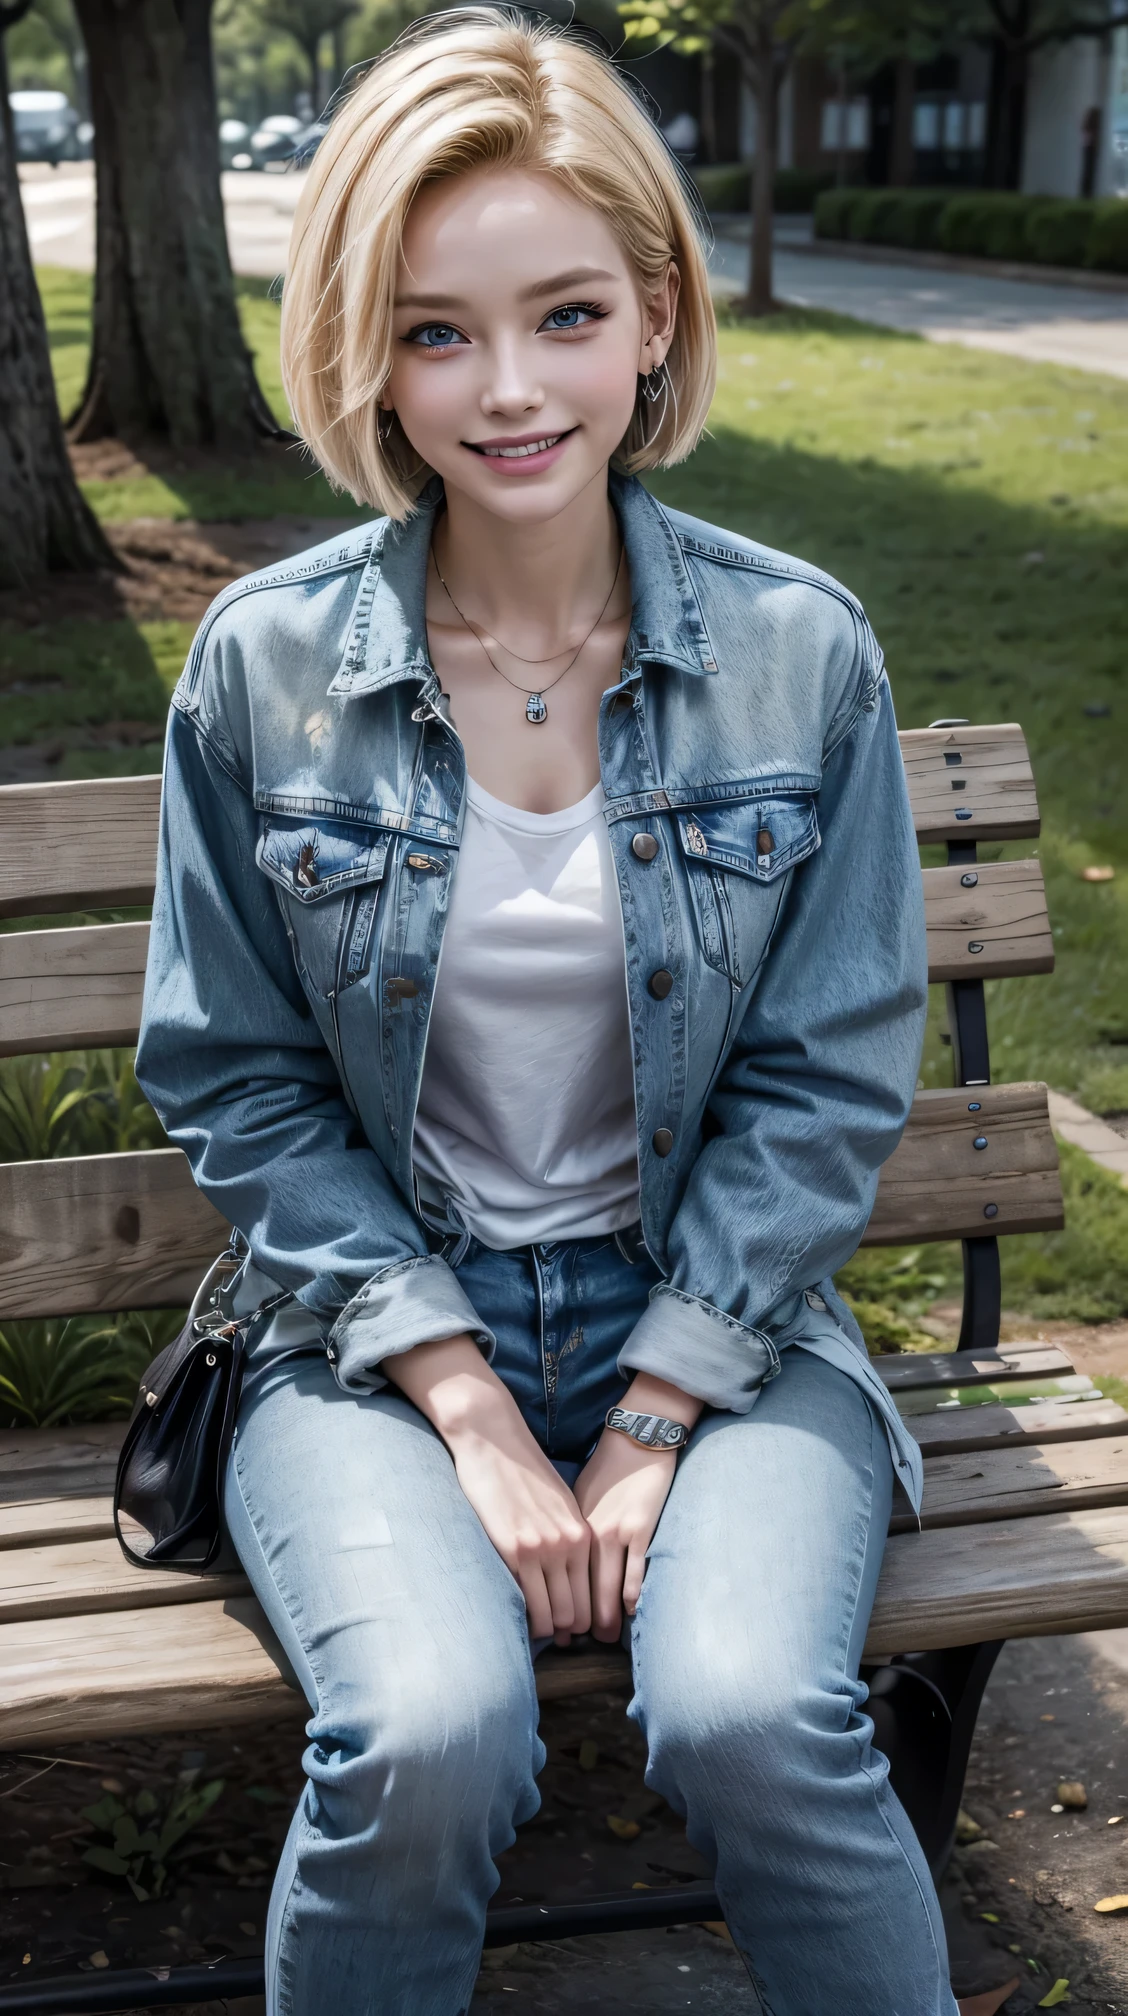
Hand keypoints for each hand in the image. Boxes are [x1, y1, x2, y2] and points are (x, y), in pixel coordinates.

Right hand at [384, 1333, 590, 1643]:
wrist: (494, 1439)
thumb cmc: (524, 1473)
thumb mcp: (560, 1505)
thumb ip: (569, 1538)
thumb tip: (572, 1574)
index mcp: (582, 1533)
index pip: (594, 1593)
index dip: (588, 1619)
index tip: (578, 1633)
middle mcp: (569, 1544)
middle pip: (578, 1611)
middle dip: (571, 1633)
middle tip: (562, 1644)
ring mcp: (542, 1549)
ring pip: (555, 1615)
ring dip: (549, 1631)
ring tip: (541, 1636)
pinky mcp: (513, 1549)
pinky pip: (527, 1602)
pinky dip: (527, 1619)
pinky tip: (521, 1620)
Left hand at [574, 1376, 702, 1641]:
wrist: (636, 1438)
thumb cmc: (606, 1467)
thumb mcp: (576, 1497)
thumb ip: (570, 1528)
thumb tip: (559, 1558)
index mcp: (572, 1525)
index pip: (560, 1574)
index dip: (556, 1602)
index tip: (553, 1624)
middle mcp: (589, 1533)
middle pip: (581, 1586)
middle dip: (577, 1619)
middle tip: (574, 1643)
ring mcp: (616, 1532)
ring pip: (608, 1586)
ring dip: (606, 1616)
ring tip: (603, 1638)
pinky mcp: (641, 1528)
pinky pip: (636, 1571)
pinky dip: (631, 1595)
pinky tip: (630, 1612)